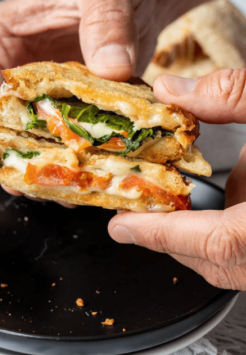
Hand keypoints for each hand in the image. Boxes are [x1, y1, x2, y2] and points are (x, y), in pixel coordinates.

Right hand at [0, 0, 157, 198]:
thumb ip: (107, 21)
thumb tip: (109, 66)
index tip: (12, 164)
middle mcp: (2, 74)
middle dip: (21, 163)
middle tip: (50, 189)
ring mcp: (29, 96)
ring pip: (25, 145)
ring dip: (47, 170)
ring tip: (73, 191)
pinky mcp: (55, 109)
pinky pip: (56, 143)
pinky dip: (70, 161)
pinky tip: (89, 176)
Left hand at [109, 69, 245, 289]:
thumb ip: (232, 95)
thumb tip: (172, 90)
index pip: (217, 242)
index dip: (164, 235)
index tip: (121, 227)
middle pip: (216, 261)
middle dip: (167, 239)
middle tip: (130, 217)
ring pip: (229, 263)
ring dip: (190, 238)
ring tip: (156, 210)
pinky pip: (242, 251)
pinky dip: (216, 232)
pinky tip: (205, 206)